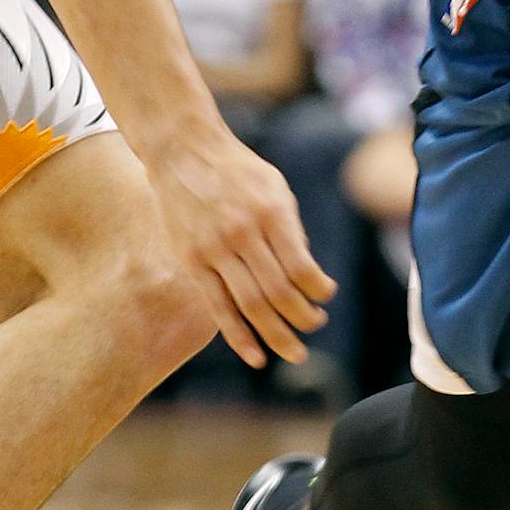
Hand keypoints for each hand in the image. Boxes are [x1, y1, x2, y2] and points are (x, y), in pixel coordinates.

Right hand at [147, 123, 335, 367]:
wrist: (183, 153)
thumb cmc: (238, 172)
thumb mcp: (276, 187)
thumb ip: (291, 230)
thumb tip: (307, 275)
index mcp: (270, 212)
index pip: (300, 266)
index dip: (318, 290)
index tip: (326, 295)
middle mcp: (242, 233)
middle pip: (277, 291)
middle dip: (303, 317)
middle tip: (316, 325)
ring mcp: (213, 249)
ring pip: (249, 304)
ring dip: (277, 334)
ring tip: (296, 351)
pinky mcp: (192, 261)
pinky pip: (217, 306)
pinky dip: (238, 336)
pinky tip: (256, 355)